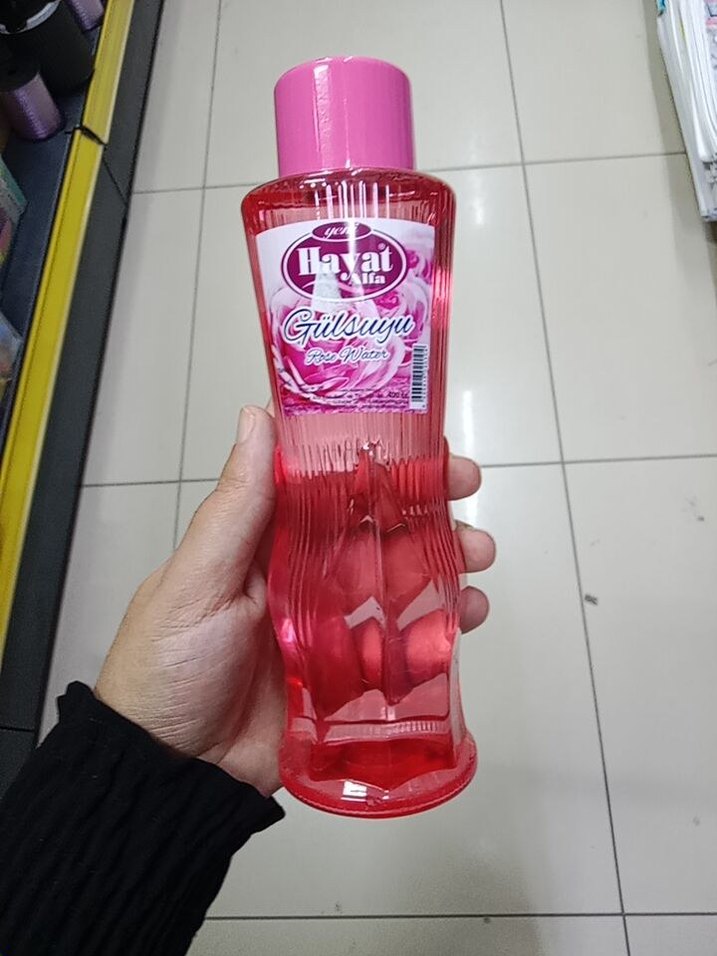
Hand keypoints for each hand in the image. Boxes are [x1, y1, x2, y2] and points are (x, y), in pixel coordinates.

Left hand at [96, 406, 494, 795]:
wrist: (172, 776)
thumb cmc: (167, 669)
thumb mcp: (195, 582)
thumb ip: (236, 508)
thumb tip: (258, 416)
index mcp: (264, 544)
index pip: (327, 486)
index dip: (375, 459)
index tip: (422, 441)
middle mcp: (302, 577)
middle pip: (374, 531)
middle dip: (425, 507)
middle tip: (468, 492)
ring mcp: (330, 627)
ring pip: (398, 583)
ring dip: (444, 563)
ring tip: (478, 560)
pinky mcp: (350, 677)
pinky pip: (403, 646)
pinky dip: (440, 630)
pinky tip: (467, 617)